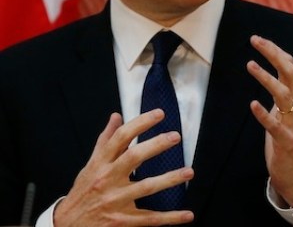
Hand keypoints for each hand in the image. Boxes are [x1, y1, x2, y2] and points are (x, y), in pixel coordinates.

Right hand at [54, 110, 193, 225]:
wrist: (67, 226)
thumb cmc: (83, 191)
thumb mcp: (91, 164)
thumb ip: (106, 140)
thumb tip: (116, 117)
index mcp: (101, 163)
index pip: (121, 137)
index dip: (140, 123)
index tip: (159, 114)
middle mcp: (108, 179)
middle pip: (133, 158)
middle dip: (156, 145)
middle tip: (175, 136)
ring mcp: (115, 201)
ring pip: (146, 188)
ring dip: (170, 179)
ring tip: (189, 171)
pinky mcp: (122, 221)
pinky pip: (150, 219)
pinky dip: (170, 218)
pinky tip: (187, 214)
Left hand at [247, 35, 292, 207]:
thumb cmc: (290, 138)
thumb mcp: (289, 108)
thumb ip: (288, 86)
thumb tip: (290, 62)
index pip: (289, 67)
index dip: (276, 52)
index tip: (259, 39)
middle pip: (289, 74)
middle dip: (273, 55)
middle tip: (255, 40)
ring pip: (284, 95)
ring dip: (267, 79)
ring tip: (250, 65)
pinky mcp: (286, 142)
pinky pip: (275, 126)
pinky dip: (264, 114)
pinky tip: (253, 105)